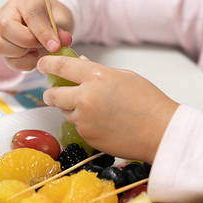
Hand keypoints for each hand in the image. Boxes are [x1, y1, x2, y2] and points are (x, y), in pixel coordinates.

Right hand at [0, 0, 73, 71]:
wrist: (50, 23)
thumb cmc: (54, 18)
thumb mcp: (61, 20)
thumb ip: (60, 30)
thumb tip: (64, 41)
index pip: (30, 13)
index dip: (43, 32)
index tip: (55, 45)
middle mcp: (7, 13)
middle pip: (6, 27)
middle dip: (29, 42)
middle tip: (45, 46)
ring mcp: (0, 31)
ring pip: (0, 45)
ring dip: (23, 54)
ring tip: (39, 50)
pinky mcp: (1, 48)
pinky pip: (8, 60)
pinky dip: (24, 63)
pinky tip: (35, 56)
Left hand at [37, 55, 178, 162]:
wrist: (160, 132)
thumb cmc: (148, 102)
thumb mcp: (125, 77)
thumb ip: (97, 70)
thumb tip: (80, 64)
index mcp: (97, 77)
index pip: (62, 66)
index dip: (48, 64)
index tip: (42, 64)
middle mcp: (85, 98)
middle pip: (53, 94)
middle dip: (51, 93)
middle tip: (55, 92)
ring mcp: (85, 120)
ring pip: (65, 112)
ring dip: (71, 109)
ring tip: (95, 109)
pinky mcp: (87, 137)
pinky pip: (78, 127)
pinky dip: (84, 123)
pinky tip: (103, 122)